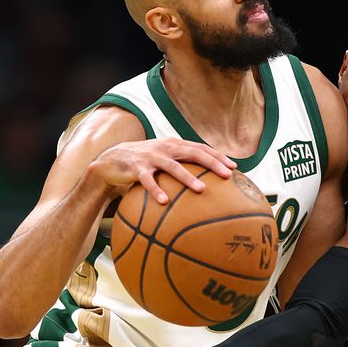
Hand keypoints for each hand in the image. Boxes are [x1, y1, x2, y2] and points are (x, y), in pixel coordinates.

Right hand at [90, 138, 235, 202]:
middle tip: (227, 175)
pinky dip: (156, 190)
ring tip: (202, 189)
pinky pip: (148, 180)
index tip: (235, 167)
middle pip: (193, 153)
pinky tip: (164, 202)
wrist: (112, 159)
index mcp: (175, 145)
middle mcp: (166, 148)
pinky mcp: (137, 168)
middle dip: (212, 163)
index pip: (201, 148)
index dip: (218, 156)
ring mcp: (151, 157)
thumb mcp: (165, 159)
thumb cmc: (145, 162)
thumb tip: (207, 185)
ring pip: (173, 166)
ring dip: (188, 177)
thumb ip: (183, 165)